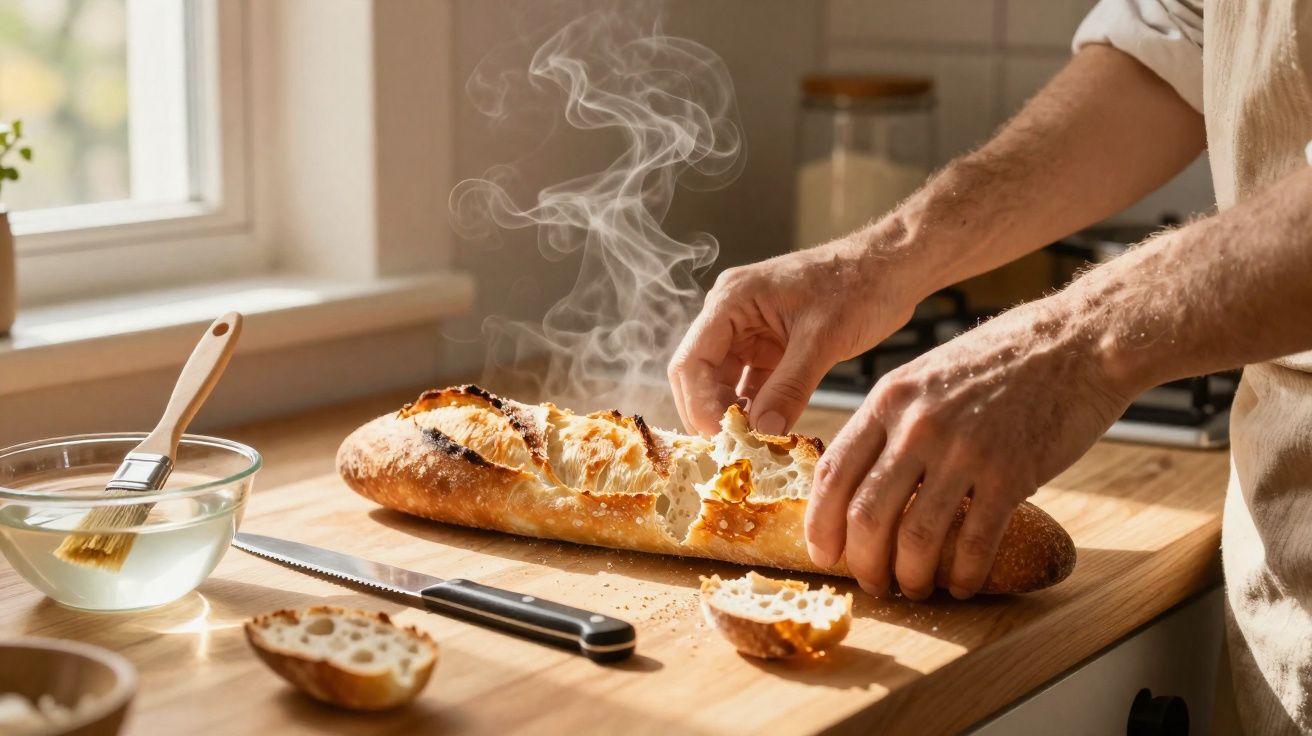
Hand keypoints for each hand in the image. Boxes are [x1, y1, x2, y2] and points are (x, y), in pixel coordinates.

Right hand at [669, 225, 925, 436]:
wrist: (892, 268)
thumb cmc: (859, 286)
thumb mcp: (823, 340)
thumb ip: (789, 387)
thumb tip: (762, 432)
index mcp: (732, 300)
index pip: (692, 361)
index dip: (699, 404)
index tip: (723, 439)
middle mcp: (731, 314)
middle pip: (699, 375)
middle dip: (712, 413)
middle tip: (733, 451)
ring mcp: (749, 331)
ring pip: (722, 383)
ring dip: (734, 414)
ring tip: (751, 448)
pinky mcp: (769, 346)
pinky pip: (750, 384)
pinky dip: (756, 408)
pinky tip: (767, 433)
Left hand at [805, 294, 1137, 599]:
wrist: (1078, 341)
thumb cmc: (1002, 358)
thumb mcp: (926, 374)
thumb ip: (891, 420)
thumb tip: (861, 476)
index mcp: (888, 399)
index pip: (833, 473)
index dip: (820, 524)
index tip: (823, 552)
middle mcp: (917, 425)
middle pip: (866, 515)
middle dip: (862, 563)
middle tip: (872, 583)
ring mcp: (963, 450)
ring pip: (915, 538)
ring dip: (910, 577)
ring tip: (915, 588)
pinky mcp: (1010, 473)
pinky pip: (974, 542)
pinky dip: (962, 574)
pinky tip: (962, 584)